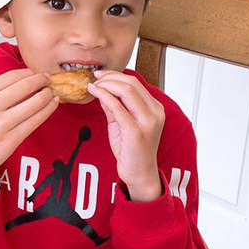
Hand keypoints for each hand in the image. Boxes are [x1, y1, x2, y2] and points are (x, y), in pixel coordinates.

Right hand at [0, 69, 58, 205]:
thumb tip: (26, 80)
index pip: (10, 77)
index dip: (28, 73)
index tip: (36, 73)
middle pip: (23, 87)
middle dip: (40, 80)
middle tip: (48, 79)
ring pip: (33, 103)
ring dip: (47, 94)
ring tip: (52, 92)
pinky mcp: (10, 141)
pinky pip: (35, 121)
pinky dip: (47, 110)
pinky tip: (53, 104)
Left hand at [87, 70, 164, 200]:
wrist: (139, 173)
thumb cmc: (132, 150)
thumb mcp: (122, 123)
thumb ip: (115, 106)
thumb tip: (102, 89)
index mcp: (155, 108)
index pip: (136, 83)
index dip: (116, 75)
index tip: (101, 75)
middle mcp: (155, 112)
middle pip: (132, 84)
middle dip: (110, 77)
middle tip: (95, 77)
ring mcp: (148, 122)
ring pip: (126, 91)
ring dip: (106, 85)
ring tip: (94, 85)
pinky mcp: (136, 131)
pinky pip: (118, 107)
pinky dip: (104, 96)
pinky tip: (94, 93)